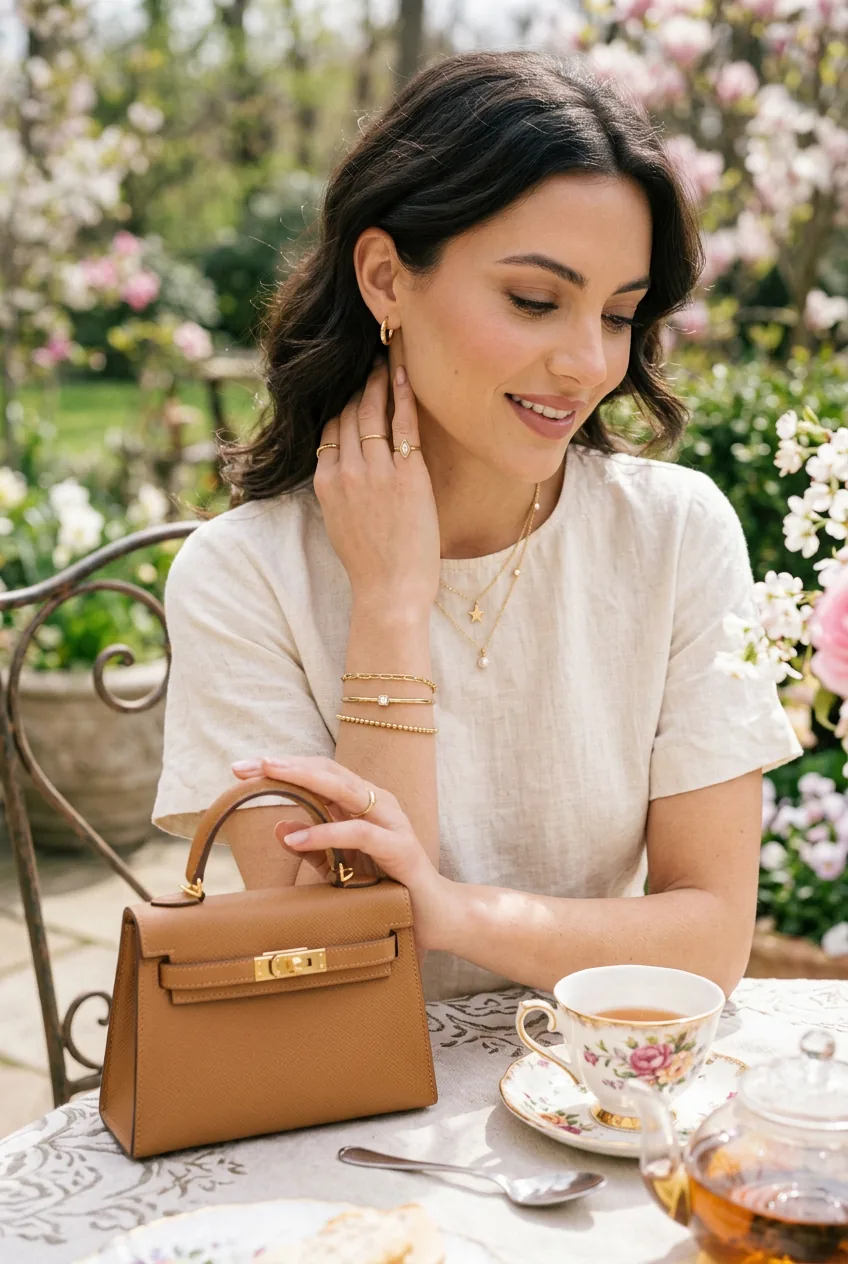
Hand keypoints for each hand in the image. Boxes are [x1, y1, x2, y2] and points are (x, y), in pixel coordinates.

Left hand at [232, 755, 453, 952]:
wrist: (436, 918)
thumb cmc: (390, 891)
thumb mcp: (342, 869)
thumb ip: (315, 849)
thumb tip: (279, 828)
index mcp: (362, 804)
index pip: (318, 774)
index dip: (281, 767)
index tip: (241, 769)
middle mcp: (377, 803)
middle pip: (326, 772)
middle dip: (283, 765)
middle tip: (244, 766)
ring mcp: (390, 822)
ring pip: (343, 789)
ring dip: (303, 780)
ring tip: (268, 777)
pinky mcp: (399, 848)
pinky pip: (358, 833)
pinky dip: (326, 832)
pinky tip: (298, 837)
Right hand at [313, 359, 440, 614]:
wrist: (388, 591)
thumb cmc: (371, 565)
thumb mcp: (341, 522)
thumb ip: (341, 491)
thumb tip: (347, 472)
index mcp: (326, 482)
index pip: (331, 430)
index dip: (344, 407)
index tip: (354, 391)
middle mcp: (346, 471)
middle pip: (350, 415)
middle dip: (360, 387)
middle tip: (371, 363)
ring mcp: (376, 471)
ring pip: (373, 413)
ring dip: (379, 383)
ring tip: (387, 363)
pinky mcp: (407, 475)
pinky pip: (403, 423)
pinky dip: (403, 394)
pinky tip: (405, 374)